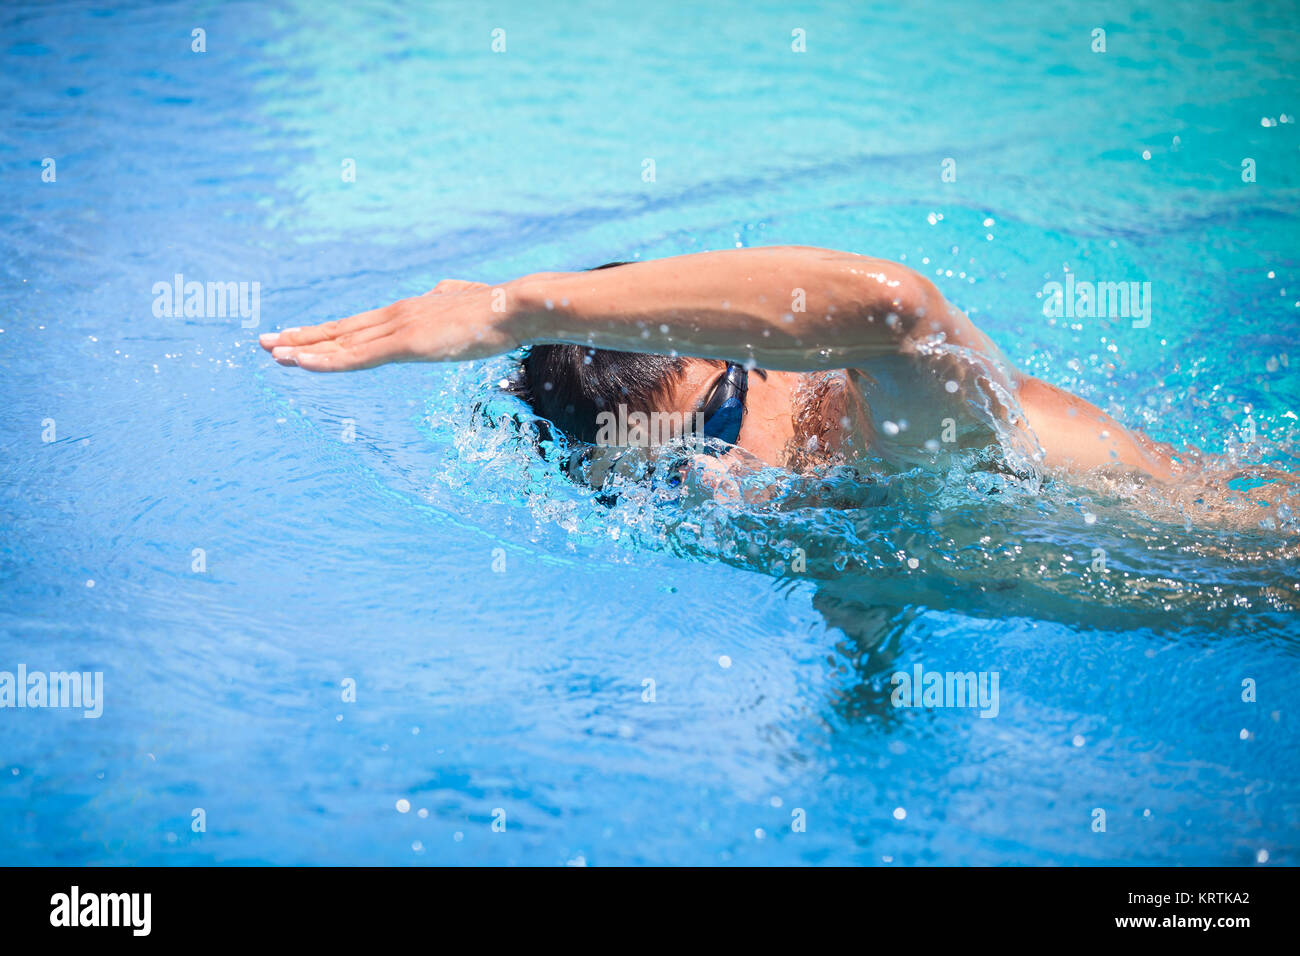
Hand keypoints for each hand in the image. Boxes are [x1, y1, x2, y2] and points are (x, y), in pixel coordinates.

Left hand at [258, 279, 517, 371]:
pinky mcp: (405, 345)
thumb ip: (447, 301)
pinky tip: (299, 362)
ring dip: (303, 349)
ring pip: (340, 343)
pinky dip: (324, 361)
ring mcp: (397, 329)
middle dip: (301, 338)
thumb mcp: (464, 305)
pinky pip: (355, 357)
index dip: (326, 333)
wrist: (515, 307)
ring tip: (271, 352)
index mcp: (407, 312)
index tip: (298, 337)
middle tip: (265, 341)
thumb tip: (443, 292)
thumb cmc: (499, 311)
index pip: (357, 326)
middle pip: (338, 331)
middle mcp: (395, 317)